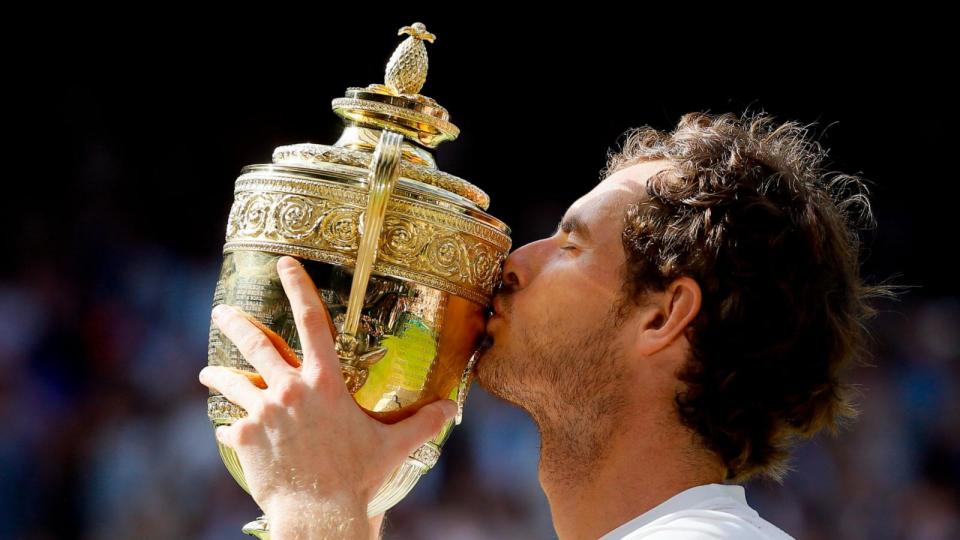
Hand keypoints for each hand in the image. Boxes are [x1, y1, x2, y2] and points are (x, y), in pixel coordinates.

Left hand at [199, 255, 456, 535]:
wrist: (319, 512)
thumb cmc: (358, 478)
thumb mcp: (394, 446)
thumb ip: (423, 423)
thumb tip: (451, 409)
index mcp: (326, 382)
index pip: (313, 322)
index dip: (298, 286)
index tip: (284, 263)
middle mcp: (291, 389)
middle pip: (257, 344)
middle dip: (236, 322)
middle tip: (221, 311)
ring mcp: (263, 411)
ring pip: (233, 381)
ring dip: (217, 374)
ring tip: (206, 372)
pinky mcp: (245, 436)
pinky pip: (232, 425)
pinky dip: (231, 425)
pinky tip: (228, 429)